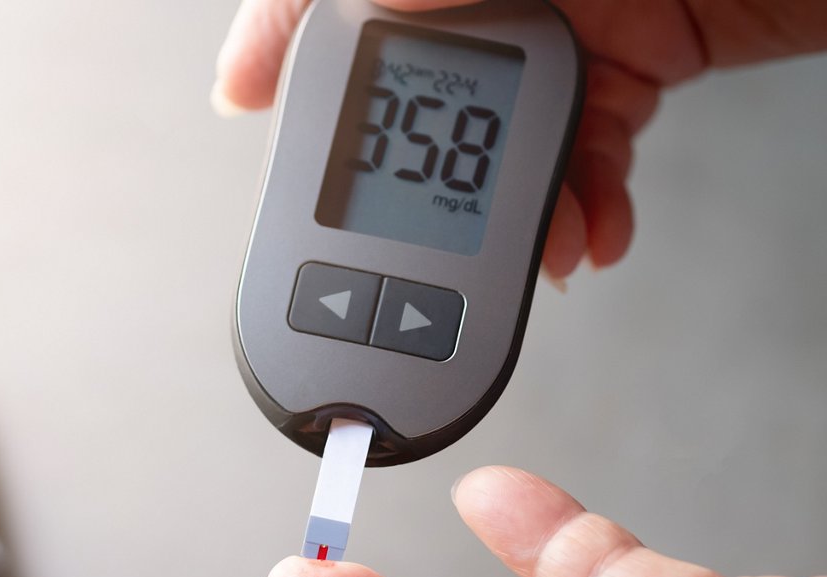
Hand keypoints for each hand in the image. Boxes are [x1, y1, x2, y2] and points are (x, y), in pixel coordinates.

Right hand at [213, 0, 826, 283]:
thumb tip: (330, 18)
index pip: (351, 3)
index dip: (284, 46)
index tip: (245, 99)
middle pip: (414, 92)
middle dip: (407, 181)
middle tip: (395, 237)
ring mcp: (569, 32)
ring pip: (496, 147)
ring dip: (506, 222)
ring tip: (530, 254)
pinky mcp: (627, 73)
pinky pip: (580, 160)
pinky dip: (580, 213)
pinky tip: (587, 234)